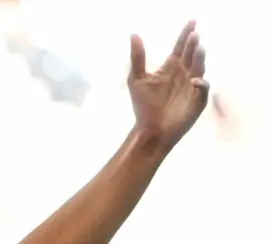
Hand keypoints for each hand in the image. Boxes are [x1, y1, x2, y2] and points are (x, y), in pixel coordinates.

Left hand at [128, 21, 208, 150]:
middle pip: (191, 55)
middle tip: (194, 35)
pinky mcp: (197, 100)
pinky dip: (201, 84)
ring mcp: (192, 86)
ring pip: (199, 68)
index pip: (180, 47)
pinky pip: (202, 89)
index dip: (186, 34)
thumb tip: (133, 35)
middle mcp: (184, 74)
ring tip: (198, 48)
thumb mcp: (136, 79)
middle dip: (193, 45)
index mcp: (171, 67)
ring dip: (199, 59)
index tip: (192, 22)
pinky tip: (194, 80)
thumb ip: (137, 57)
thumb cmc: (144, 105)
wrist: (150, 129)